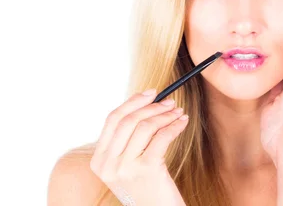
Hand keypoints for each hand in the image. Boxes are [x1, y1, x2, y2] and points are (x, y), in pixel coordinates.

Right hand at [90, 89, 188, 205]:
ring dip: (165, 116)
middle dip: (151, 107)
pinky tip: (183, 123)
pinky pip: (161, 137)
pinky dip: (174, 126)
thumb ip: (127, 141)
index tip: (151, 93)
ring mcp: (125, 169)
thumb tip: (144, 104)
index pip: (112, 120)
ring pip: (145, 127)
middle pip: (128, 120)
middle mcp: (108, 165)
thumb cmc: (147, 189)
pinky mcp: (146, 171)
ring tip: (178, 113)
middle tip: (169, 102)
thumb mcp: (128, 165)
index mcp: (99, 161)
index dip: (132, 102)